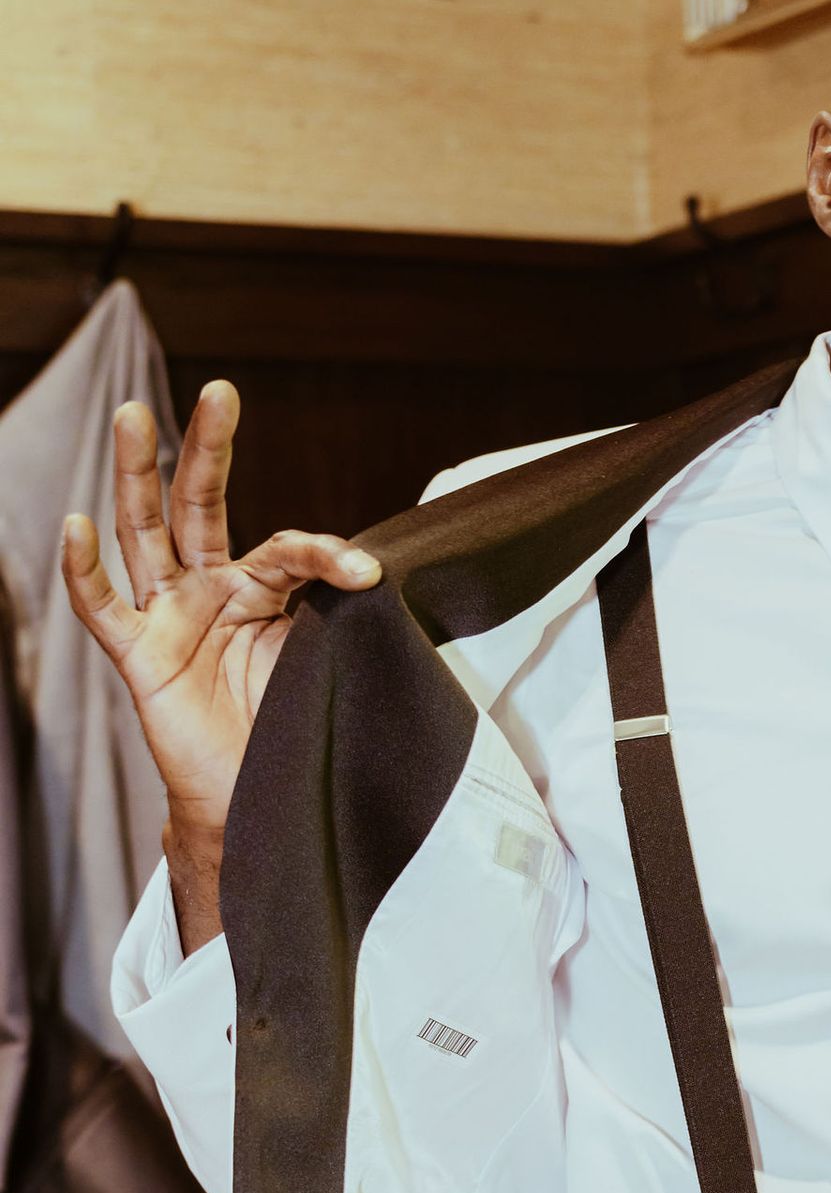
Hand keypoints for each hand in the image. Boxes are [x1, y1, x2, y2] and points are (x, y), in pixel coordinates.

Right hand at [61, 379, 381, 946]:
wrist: (259, 801)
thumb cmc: (294, 730)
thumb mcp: (326, 665)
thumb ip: (345, 621)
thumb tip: (392, 581)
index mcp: (258, 589)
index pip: (286, 548)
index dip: (325, 554)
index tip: (367, 576)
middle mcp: (209, 590)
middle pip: (201, 504)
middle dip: (207, 447)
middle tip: (221, 391)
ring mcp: (169, 618)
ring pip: (146, 534)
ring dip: (136, 474)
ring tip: (133, 414)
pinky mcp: (140, 657)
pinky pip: (104, 609)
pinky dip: (85, 570)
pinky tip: (77, 526)